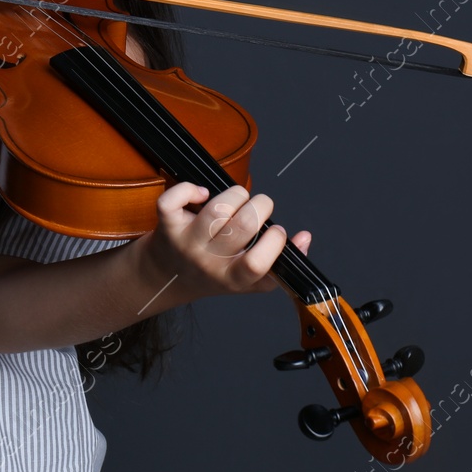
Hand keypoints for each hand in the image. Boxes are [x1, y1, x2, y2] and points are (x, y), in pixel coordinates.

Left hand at [135, 183, 311, 307]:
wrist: (168, 278)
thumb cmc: (214, 274)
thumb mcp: (249, 281)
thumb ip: (281, 264)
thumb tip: (304, 237)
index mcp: (231, 279)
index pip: (256, 264)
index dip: (274, 241)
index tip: (277, 230)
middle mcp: (208, 263)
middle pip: (241, 226)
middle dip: (261, 206)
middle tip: (260, 207)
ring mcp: (186, 243)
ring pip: (216, 210)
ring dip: (236, 194)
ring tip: (239, 199)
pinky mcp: (167, 224)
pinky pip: (173, 200)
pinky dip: (189, 189)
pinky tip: (203, 194)